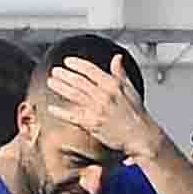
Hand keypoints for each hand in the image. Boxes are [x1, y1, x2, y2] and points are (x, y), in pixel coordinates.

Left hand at [43, 54, 165, 160]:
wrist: (140, 135)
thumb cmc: (137, 114)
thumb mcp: (131, 89)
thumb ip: (121, 73)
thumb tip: (117, 58)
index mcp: (113, 85)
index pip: (90, 70)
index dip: (77, 64)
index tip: (68, 61)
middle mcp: (103, 95)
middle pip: (79, 81)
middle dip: (65, 75)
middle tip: (56, 71)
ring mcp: (97, 109)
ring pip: (74, 95)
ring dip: (61, 87)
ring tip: (51, 82)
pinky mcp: (92, 123)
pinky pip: (73, 116)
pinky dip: (61, 112)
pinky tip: (52, 108)